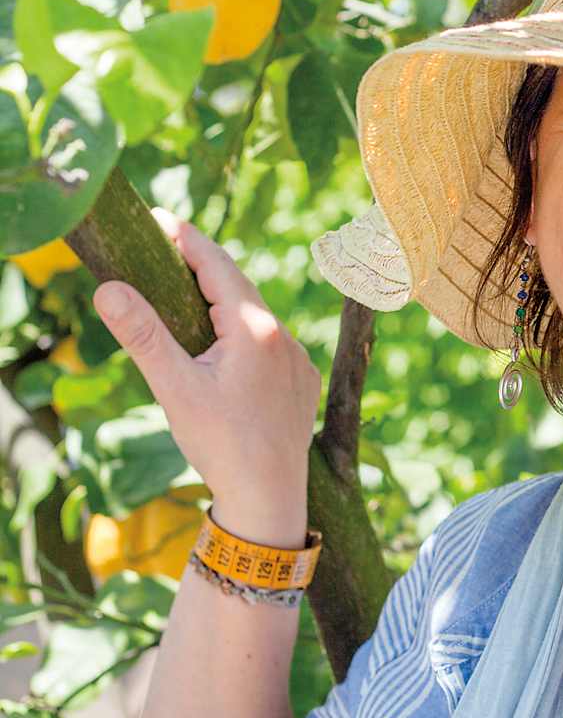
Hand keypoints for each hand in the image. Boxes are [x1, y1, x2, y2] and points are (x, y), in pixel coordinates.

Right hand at [93, 208, 321, 516]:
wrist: (270, 499)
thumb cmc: (222, 445)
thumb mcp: (175, 388)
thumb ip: (143, 336)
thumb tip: (108, 288)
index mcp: (255, 329)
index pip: (217, 265)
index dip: (186, 239)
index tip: (160, 218)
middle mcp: (284, 337)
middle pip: (238, 286)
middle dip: (202, 264)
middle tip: (167, 245)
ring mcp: (297, 360)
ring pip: (255, 316)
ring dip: (224, 301)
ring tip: (188, 290)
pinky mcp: (300, 383)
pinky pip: (268, 343)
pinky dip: (242, 333)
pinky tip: (221, 344)